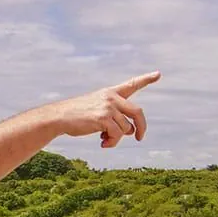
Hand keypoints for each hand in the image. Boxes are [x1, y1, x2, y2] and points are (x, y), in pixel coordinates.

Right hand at [40, 72, 159, 148]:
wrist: (59, 116)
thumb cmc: (78, 115)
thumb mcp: (97, 109)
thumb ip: (116, 117)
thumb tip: (130, 132)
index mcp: (111, 93)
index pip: (131, 84)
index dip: (146, 79)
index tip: (158, 74)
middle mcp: (112, 97)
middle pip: (138, 112)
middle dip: (142, 127)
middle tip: (140, 138)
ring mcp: (108, 107)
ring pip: (126, 129)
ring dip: (117, 138)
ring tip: (105, 139)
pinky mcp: (104, 118)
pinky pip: (117, 135)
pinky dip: (112, 142)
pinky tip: (102, 143)